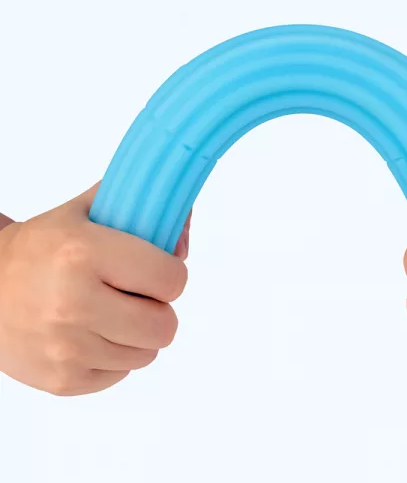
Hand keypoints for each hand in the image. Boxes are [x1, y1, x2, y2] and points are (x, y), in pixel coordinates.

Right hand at [0, 183, 189, 395]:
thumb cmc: (38, 248)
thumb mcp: (84, 212)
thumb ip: (140, 209)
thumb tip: (184, 229)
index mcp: (84, 253)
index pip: (171, 279)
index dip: (171, 273)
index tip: (159, 270)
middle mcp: (74, 304)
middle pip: (164, 325)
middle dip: (159, 308)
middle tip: (139, 296)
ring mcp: (66, 349)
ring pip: (147, 353)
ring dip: (138, 334)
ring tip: (113, 313)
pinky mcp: (62, 380)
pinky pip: (120, 374)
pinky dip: (115, 356)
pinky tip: (93, 333)